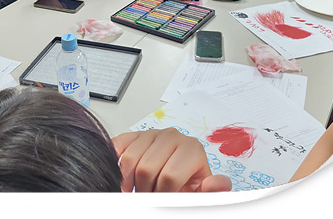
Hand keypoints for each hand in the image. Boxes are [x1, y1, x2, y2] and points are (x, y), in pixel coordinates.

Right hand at [112, 128, 231, 192]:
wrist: (176, 177)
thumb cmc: (186, 184)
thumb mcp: (201, 191)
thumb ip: (211, 190)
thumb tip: (217, 183)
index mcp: (192, 148)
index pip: (168, 177)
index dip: (162, 195)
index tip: (163, 199)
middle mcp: (172, 136)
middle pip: (146, 169)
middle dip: (145, 189)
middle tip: (149, 195)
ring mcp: (152, 133)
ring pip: (129, 160)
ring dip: (128, 181)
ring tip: (138, 187)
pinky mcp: (134, 134)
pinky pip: (117, 147)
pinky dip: (114, 163)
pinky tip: (124, 175)